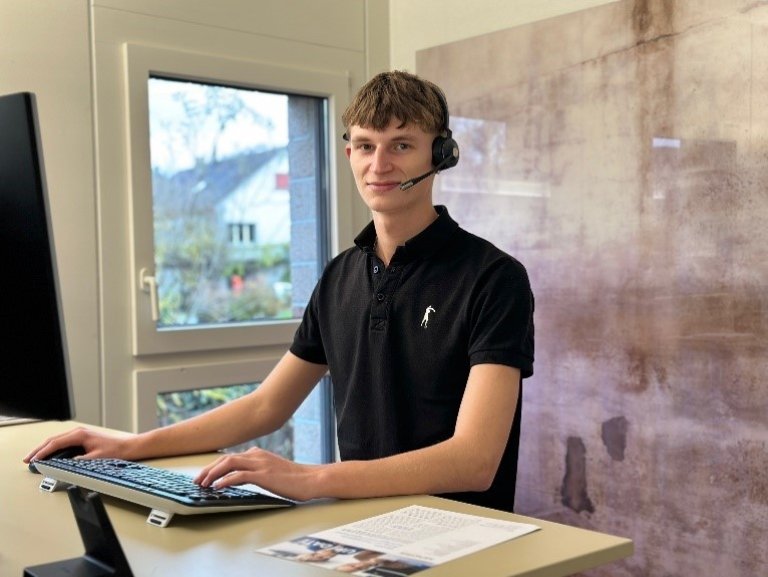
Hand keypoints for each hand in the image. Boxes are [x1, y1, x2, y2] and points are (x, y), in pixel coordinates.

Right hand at [23, 426, 134, 463]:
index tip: (34, 460)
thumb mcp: (95, 459)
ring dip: (45, 448)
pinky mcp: (82, 438)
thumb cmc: (115, 451)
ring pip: (57, 440)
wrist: (128, 447)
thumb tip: (65, 465)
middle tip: (28, 459)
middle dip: (39, 449)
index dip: (42, 452)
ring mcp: (80, 434)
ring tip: (35, 457)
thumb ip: (79, 462)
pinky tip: (49, 454)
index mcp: (80, 435)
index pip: (55, 443)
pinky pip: (63, 442)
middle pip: (53, 440)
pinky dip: (53, 448)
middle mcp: (78, 432)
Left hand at [194, 447, 319, 501]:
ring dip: (213, 473)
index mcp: (258, 454)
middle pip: (225, 458)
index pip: (230, 457)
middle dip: (208, 469)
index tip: (204, 475)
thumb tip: (239, 479)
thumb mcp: (272, 471)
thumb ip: (256, 471)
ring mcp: (260, 464)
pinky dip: (225, 480)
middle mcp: (257, 455)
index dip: (214, 466)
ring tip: (202, 484)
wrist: (312, 479)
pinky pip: (239, 475)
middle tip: (197, 480)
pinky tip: (217, 486)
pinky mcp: (264, 475)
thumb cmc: (295, 478)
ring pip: (229, 464)